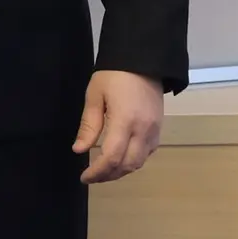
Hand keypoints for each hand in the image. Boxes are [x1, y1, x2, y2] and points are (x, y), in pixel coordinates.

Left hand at [74, 69, 164, 183]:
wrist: (144, 61)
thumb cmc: (114, 75)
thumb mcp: (95, 95)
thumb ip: (89, 125)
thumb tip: (79, 150)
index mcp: (124, 120)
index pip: (111, 157)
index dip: (97, 172)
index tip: (84, 177)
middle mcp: (143, 130)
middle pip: (127, 165)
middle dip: (108, 175)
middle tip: (92, 177)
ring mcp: (154, 131)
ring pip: (139, 163)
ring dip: (121, 171)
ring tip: (104, 171)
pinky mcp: (159, 129)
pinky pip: (147, 154)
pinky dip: (133, 162)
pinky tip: (120, 158)